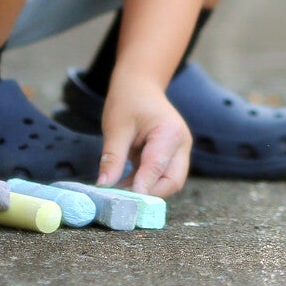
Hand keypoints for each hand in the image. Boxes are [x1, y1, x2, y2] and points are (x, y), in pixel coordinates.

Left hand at [98, 72, 190, 197]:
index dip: (142, 187)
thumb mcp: (116, 127)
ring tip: (118, 195)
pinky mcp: (169, 157)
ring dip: (145, 191)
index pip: (157, 167)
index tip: (125, 201)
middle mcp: (181, 145)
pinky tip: (122, 186)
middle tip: (122, 201)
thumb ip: (112, 158)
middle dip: (150, 194)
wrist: (140, 83)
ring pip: (167, 182)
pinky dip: (143, 184)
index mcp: (171, 133)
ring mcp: (178, 152)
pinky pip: (159, 176)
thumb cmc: (129, 99)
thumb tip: (104, 186)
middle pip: (172, 181)